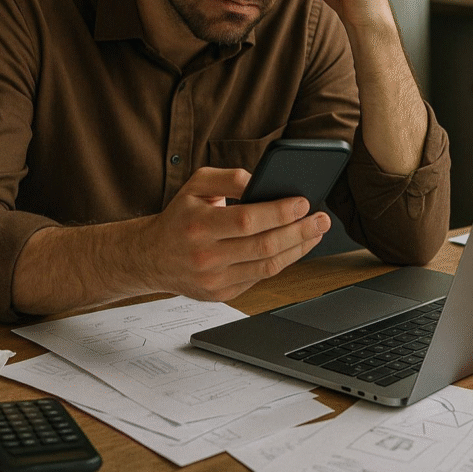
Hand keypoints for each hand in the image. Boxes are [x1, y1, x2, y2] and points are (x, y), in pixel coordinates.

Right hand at [129, 166, 330, 301]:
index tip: (303, 202)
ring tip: (315, 232)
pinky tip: (295, 247)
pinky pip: (260, 278)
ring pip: (267, 266)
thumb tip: (261, 181)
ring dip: (298, 249)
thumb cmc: (179, 216)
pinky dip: (282, 262)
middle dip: (299, 231)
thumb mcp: (195, 185)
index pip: (247, 220)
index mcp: (198, 225)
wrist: (151, 257)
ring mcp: (214, 280)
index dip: (279, 212)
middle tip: (321, 219)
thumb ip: (228, 177)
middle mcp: (205, 256)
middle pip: (264, 245)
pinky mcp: (221, 294)